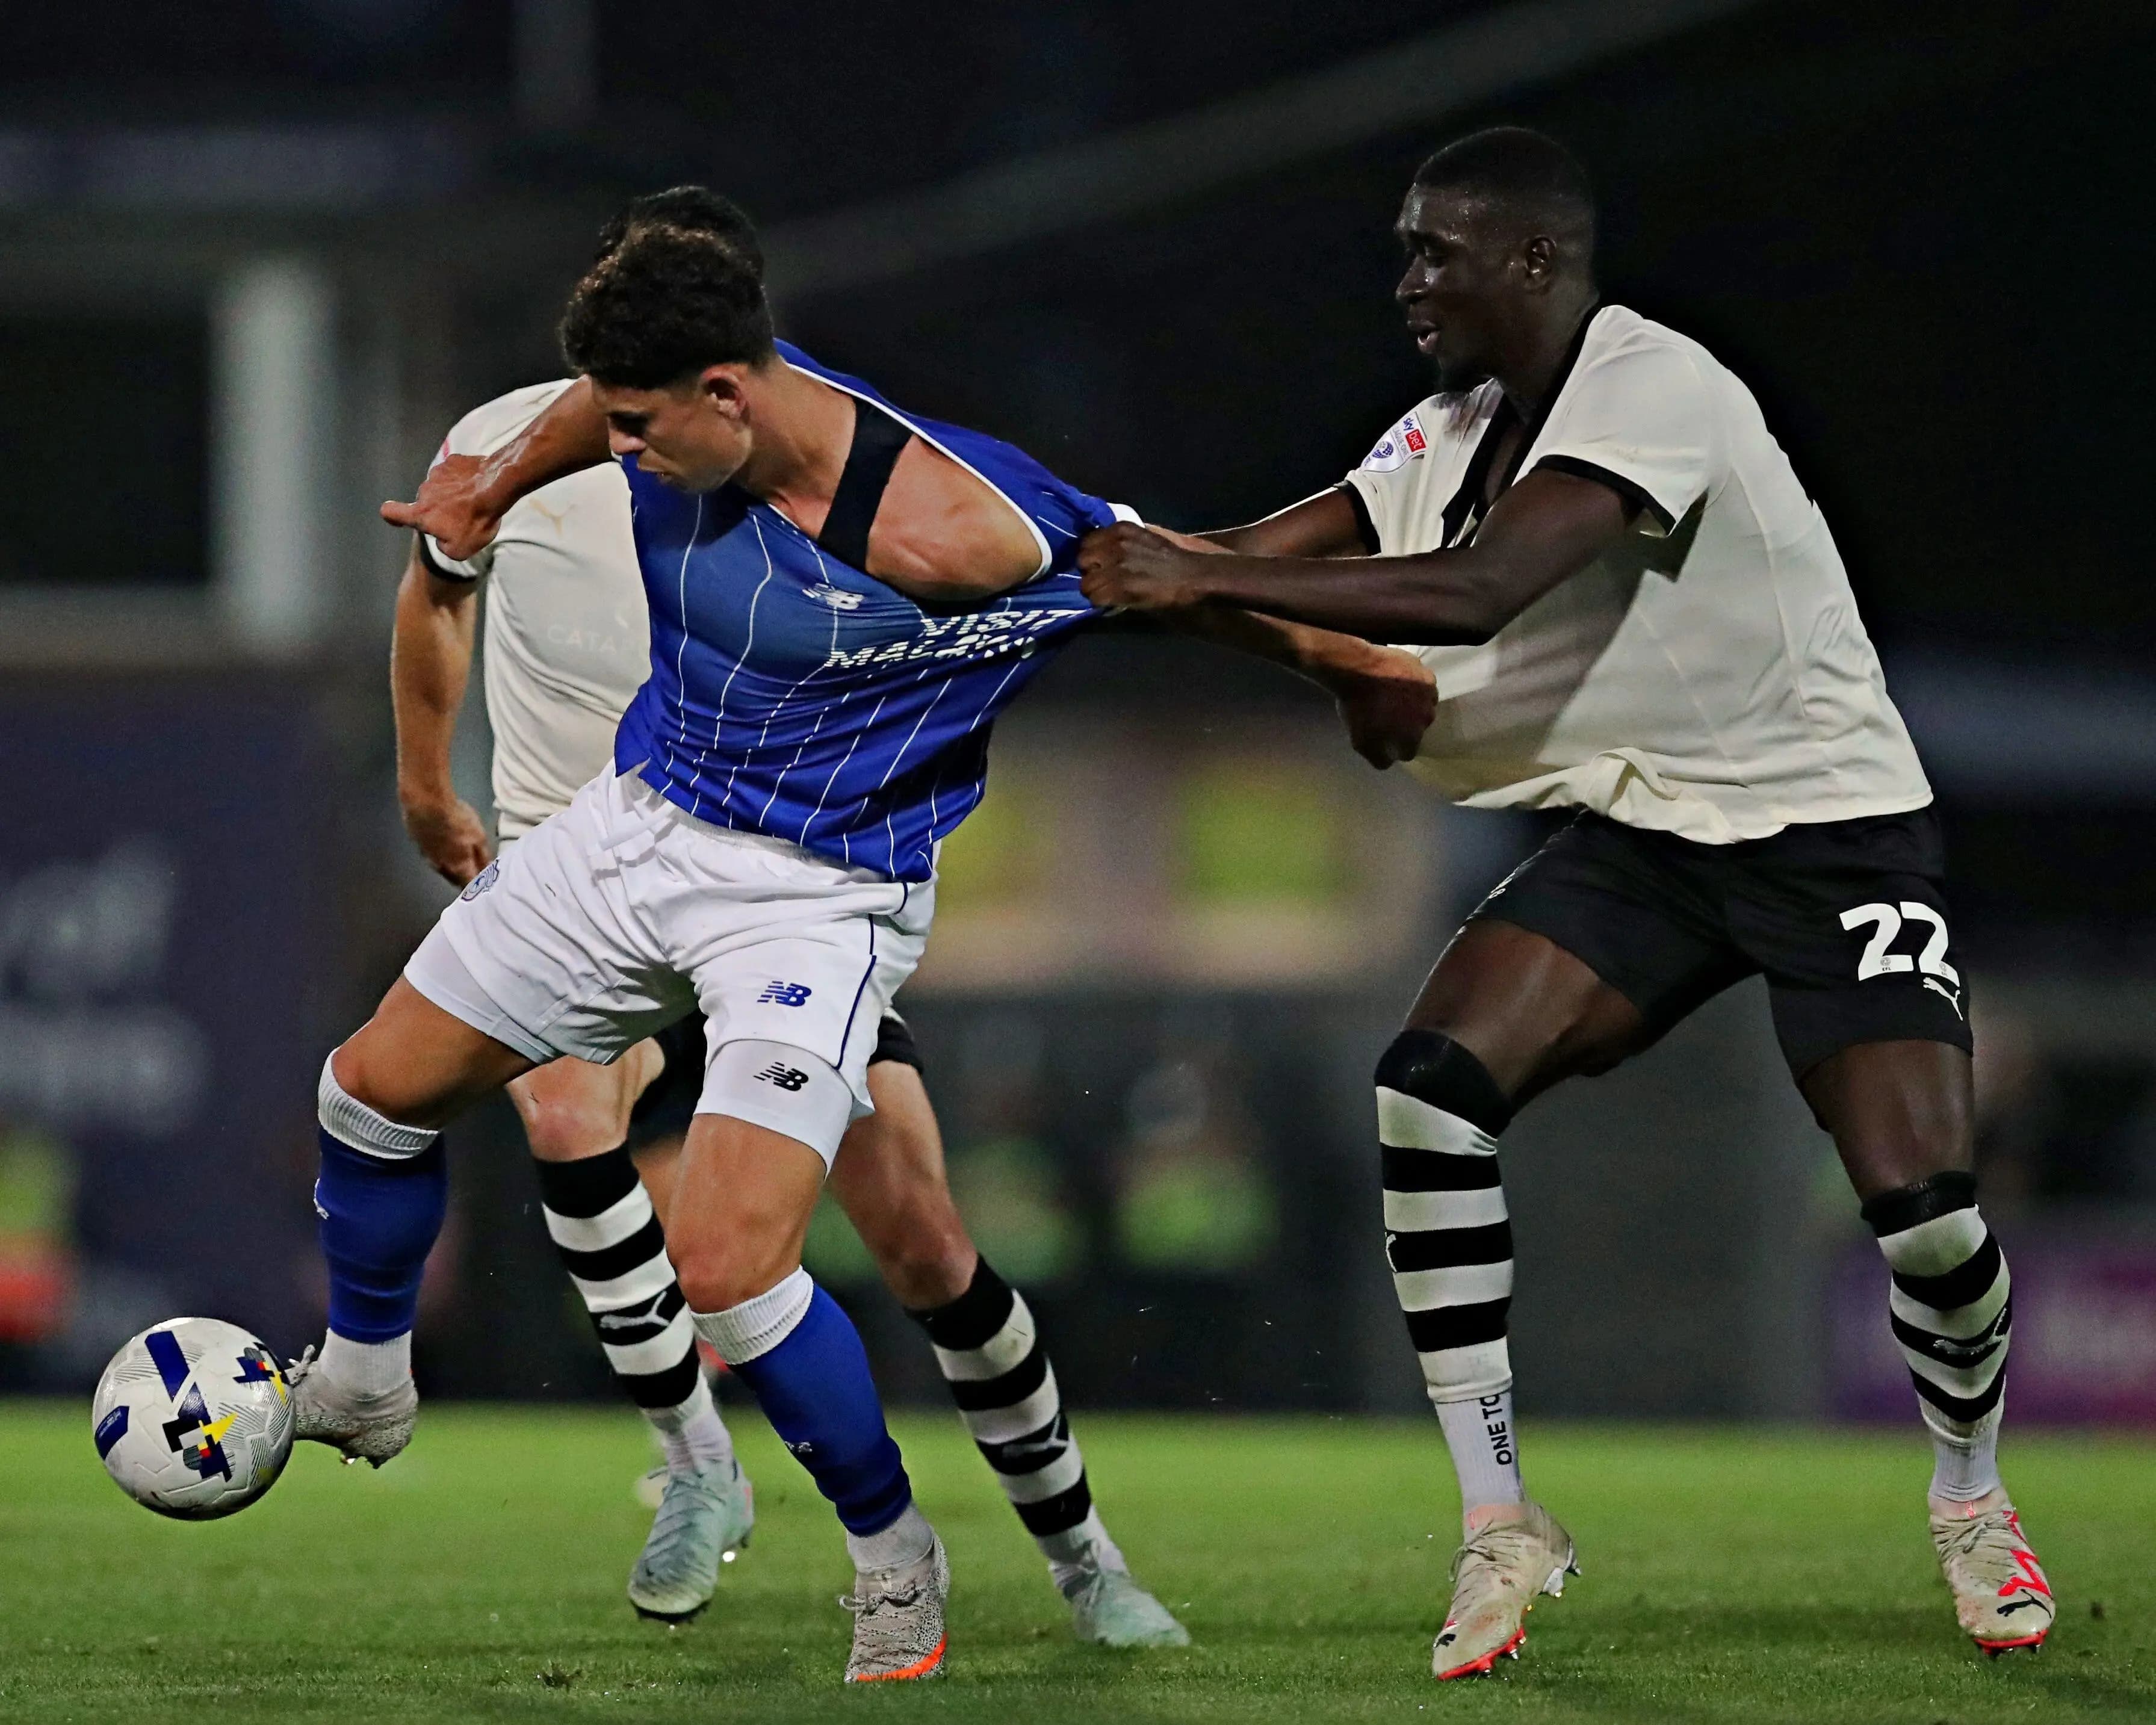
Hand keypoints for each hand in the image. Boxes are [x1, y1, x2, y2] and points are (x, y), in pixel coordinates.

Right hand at [381, 454, 503, 563]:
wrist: (497, 487)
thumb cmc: (476, 520)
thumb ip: (443, 546)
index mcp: (421, 513)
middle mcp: (424, 490)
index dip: (392, 516)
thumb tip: (441, 539)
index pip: (391, 512)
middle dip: (438, 510)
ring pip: (440, 487)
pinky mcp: (452, 461)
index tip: (397, 517)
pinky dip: (461, 480)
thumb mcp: (460, 549)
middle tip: (461, 517)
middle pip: (425, 502)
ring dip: (451, 494)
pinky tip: (476, 486)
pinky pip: (453, 473)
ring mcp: (437, 473)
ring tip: (472, 501)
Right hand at [401, 793, 492, 886]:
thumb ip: (483, 856)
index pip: (470, 886)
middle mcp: (441, 868)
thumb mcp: (479, 837)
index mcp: (458, 868)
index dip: (478, 886)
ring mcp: (426, 857)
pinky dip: (439, 854)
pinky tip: (442, 845)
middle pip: (455, 880)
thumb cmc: (457, 820)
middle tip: (473, 872)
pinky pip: (430, 856)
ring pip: (441, 869)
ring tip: (458, 860)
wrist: (425, 804)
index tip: (484, 883)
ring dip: (451, 868)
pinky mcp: (416, 845)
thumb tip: (487, 871)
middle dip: (465, 878)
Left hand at [1077, 523, 1211, 611]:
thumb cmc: (1171, 560)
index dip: (1092, 556)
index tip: (1100, 565)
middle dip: (1090, 571)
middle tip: (1104, 580)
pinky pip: (1096, 597)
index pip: (1086, 541)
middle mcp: (1115, 543)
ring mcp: (1117, 564)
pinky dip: (1102, 602)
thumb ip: (1119, 542)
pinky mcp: (1121, 586)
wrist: (1192, 577)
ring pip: (1085, 583)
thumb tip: (1098, 552)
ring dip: (1095, 590)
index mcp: (1121, 528)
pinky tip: (1115, 602)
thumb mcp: (1142, 539)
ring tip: (1110, 593)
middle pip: (1082, 560)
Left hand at [1330, 646, 1435, 768]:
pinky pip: (1424, 685)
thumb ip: (1378, 758)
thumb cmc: (1358, 707)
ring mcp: (1429, 695)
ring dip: (1412, 703)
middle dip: (1405, 723)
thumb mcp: (1360, 742)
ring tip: (1393, 695)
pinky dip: (1414, 685)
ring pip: (1424, 705)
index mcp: (1412, 737)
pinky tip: (1399, 680)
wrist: (1358, 668)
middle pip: (1418, 727)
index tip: (1384, 735)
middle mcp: (1427, 718)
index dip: (1395, 745)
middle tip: (1387, 711)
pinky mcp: (1426, 675)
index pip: (1409, 751)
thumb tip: (1388, 762)